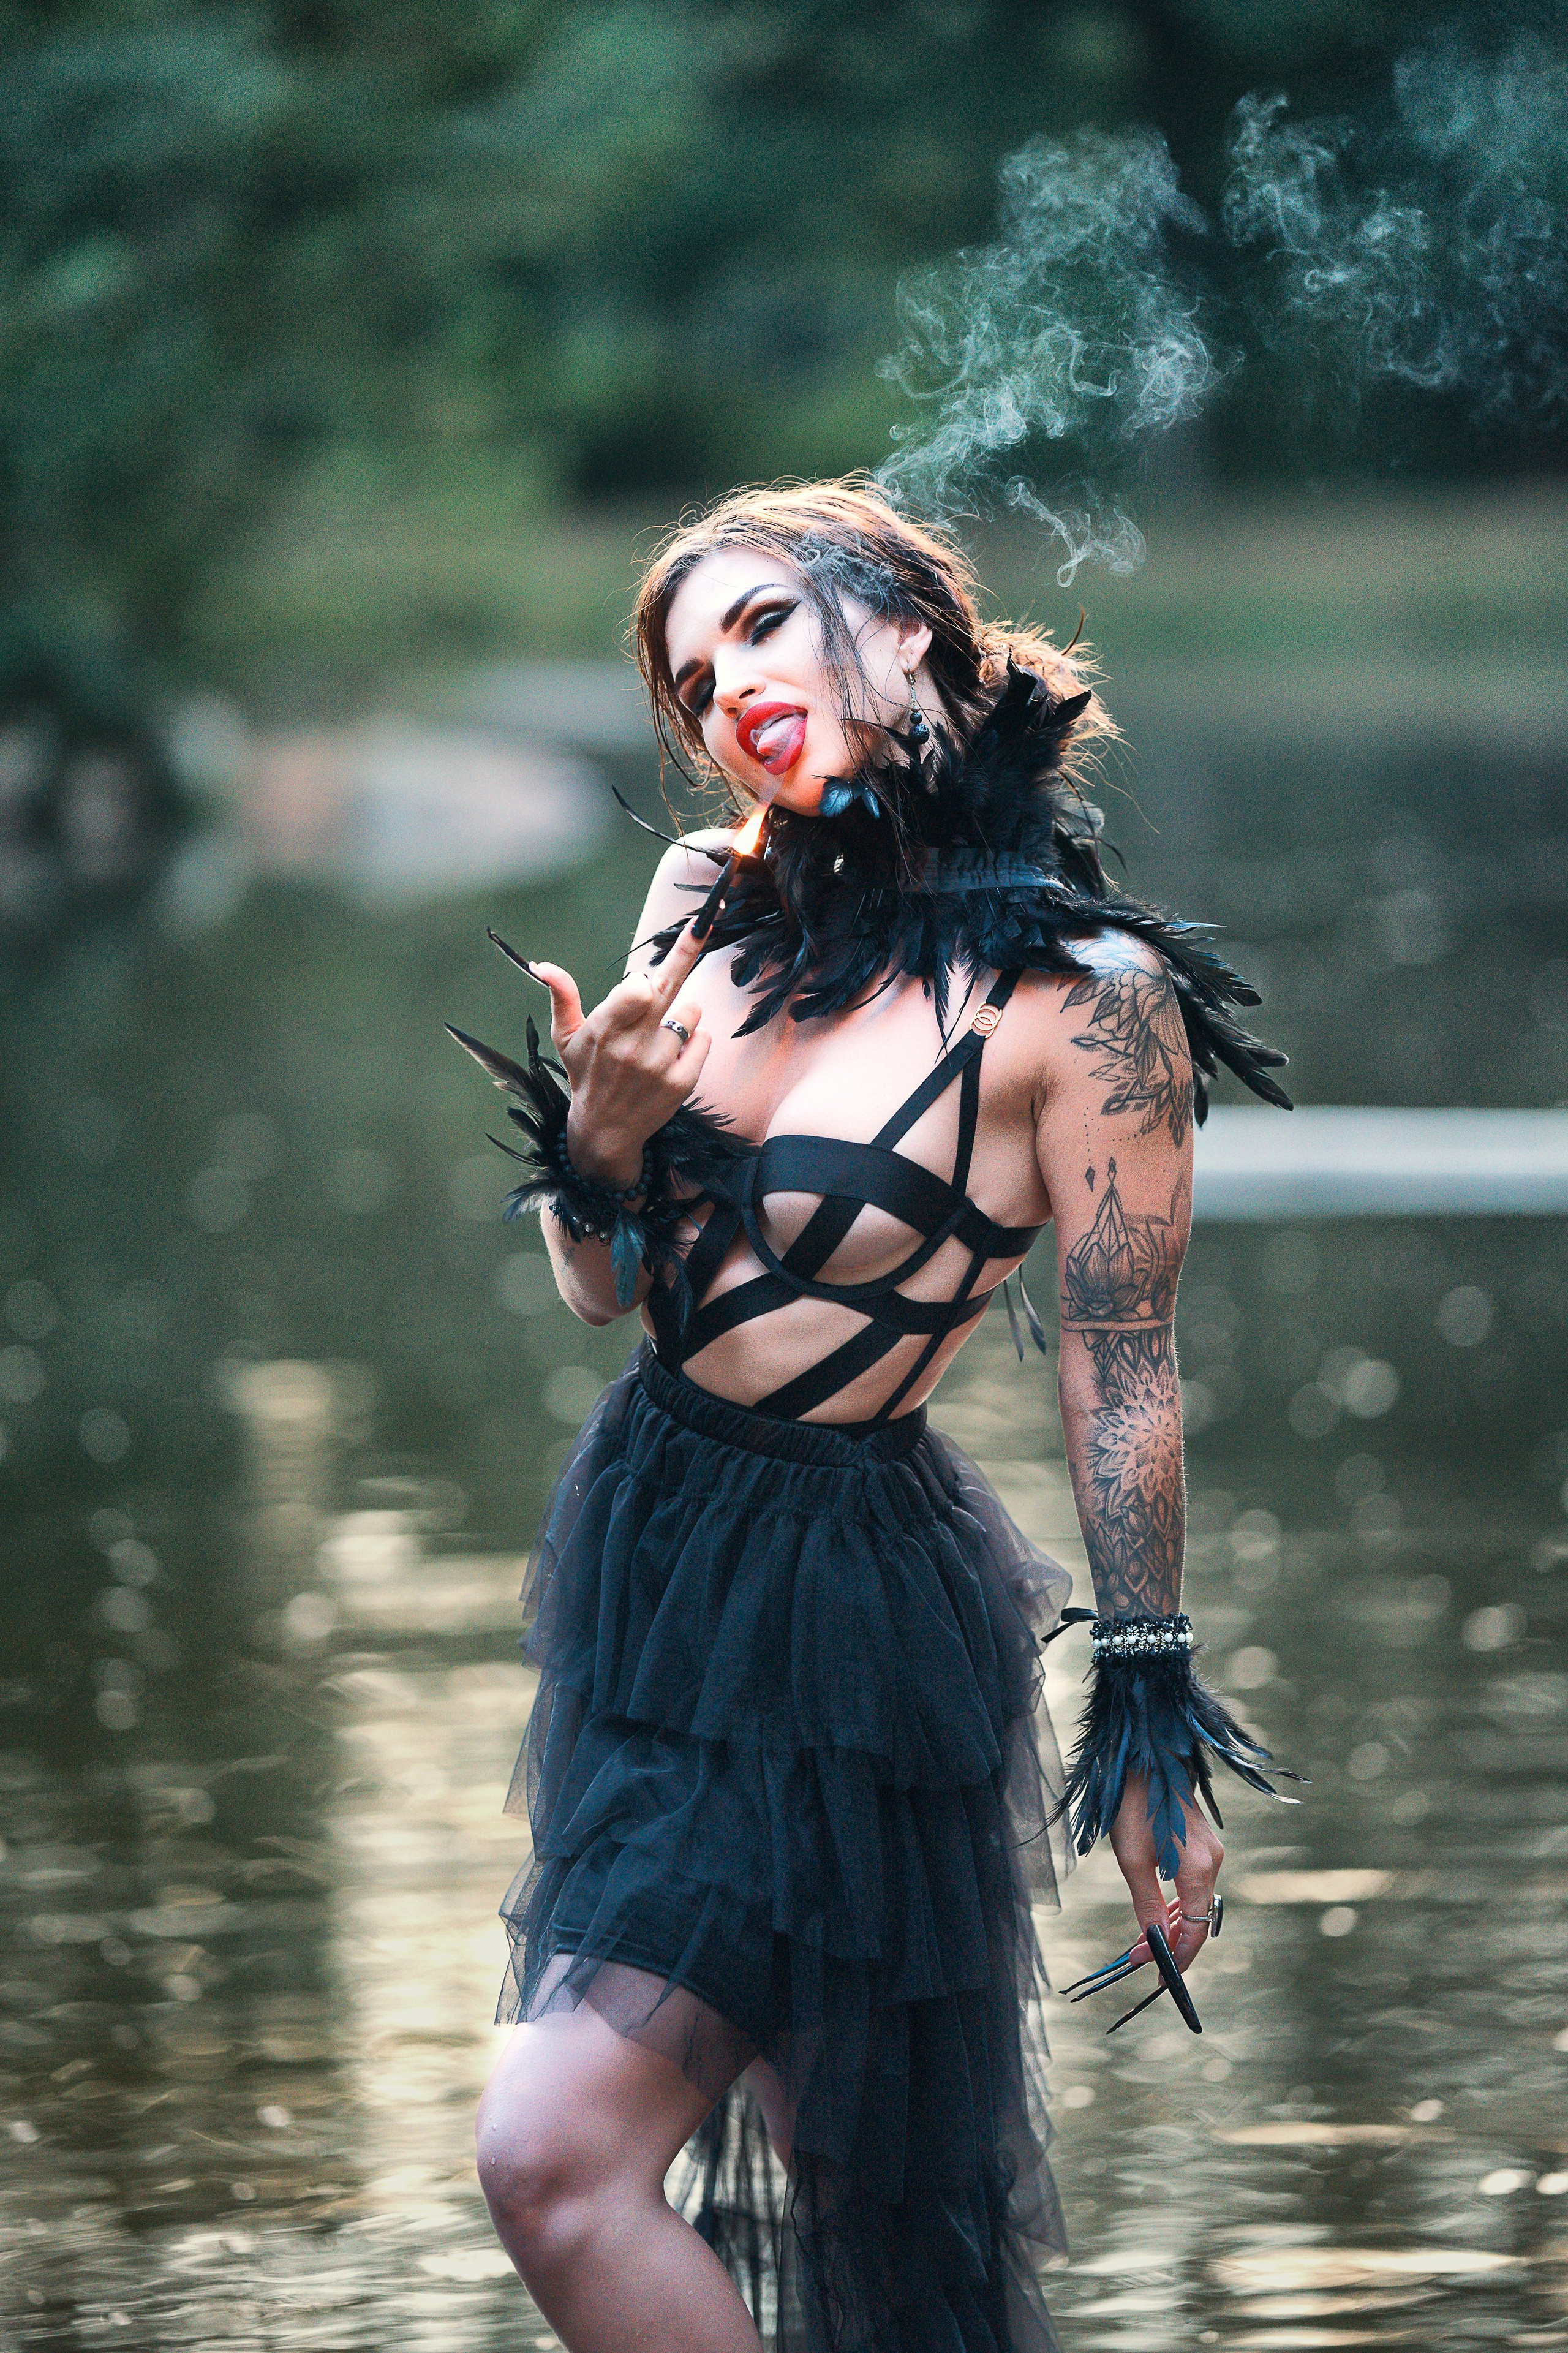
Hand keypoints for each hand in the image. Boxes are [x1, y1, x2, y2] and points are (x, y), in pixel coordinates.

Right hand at [530, 918, 711, 1186]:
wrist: (605, 1133)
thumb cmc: (586, 1075)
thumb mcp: (567, 1038)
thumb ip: (562, 997)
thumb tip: (543, 964)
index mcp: (603, 1030)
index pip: (638, 988)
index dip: (650, 973)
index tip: (668, 952)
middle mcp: (632, 1047)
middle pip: (671, 986)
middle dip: (692, 945)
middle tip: (710, 913)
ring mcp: (659, 1066)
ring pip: (690, 1011)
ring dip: (680, 1014)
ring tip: (658, 1033)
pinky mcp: (682, 1083)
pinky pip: (703, 1040)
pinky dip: (694, 1040)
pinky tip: (673, 1052)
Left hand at [1109, 1770, 1222, 1976]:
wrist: (1149, 1760)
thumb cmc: (1135, 1806)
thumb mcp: (1132, 1859)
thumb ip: (1146, 1903)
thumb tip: (1151, 1943)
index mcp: (1199, 1869)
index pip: (1196, 1930)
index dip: (1177, 1957)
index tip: (1157, 1975)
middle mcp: (1214, 1863)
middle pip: (1200, 1920)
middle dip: (1174, 1945)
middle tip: (1145, 1961)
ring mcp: (1213, 1853)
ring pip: (1199, 1904)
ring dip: (1176, 1926)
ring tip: (1149, 1942)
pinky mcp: (1205, 1846)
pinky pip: (1197, 1886)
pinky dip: (1181, 1905)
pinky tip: (1162, 1915)